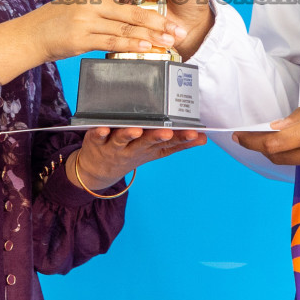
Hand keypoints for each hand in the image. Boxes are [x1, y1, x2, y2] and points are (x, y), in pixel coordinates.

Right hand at [0, 0, 185, 83]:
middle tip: (179, 28)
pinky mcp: (82, 38)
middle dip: (161, 20)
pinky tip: (146, 49)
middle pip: (135, 7)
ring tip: (170, 42)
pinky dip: (131, 45)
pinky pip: (112, 41)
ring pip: (127, 26)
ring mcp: (88, 19)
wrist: (33, 33)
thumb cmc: (63, 17)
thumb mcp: (87, 0)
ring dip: (152, 36)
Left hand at [69, 126, 203, 189]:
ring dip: (129, 135)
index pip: (167, 144)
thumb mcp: (155, 152)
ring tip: (136, 129)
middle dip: (156, 137)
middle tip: (167, 132)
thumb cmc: (130, 153)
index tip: (194, 133)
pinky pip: (96, 136)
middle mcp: (132, 148)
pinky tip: (103, 127)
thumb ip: (177, 144)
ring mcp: (114, 146)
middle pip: (145, 142)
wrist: (97, 172)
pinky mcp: (96, 141)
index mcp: (149, 148)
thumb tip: (203, 138)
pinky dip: (99, 132)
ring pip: (122, 140)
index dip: (181, 139)